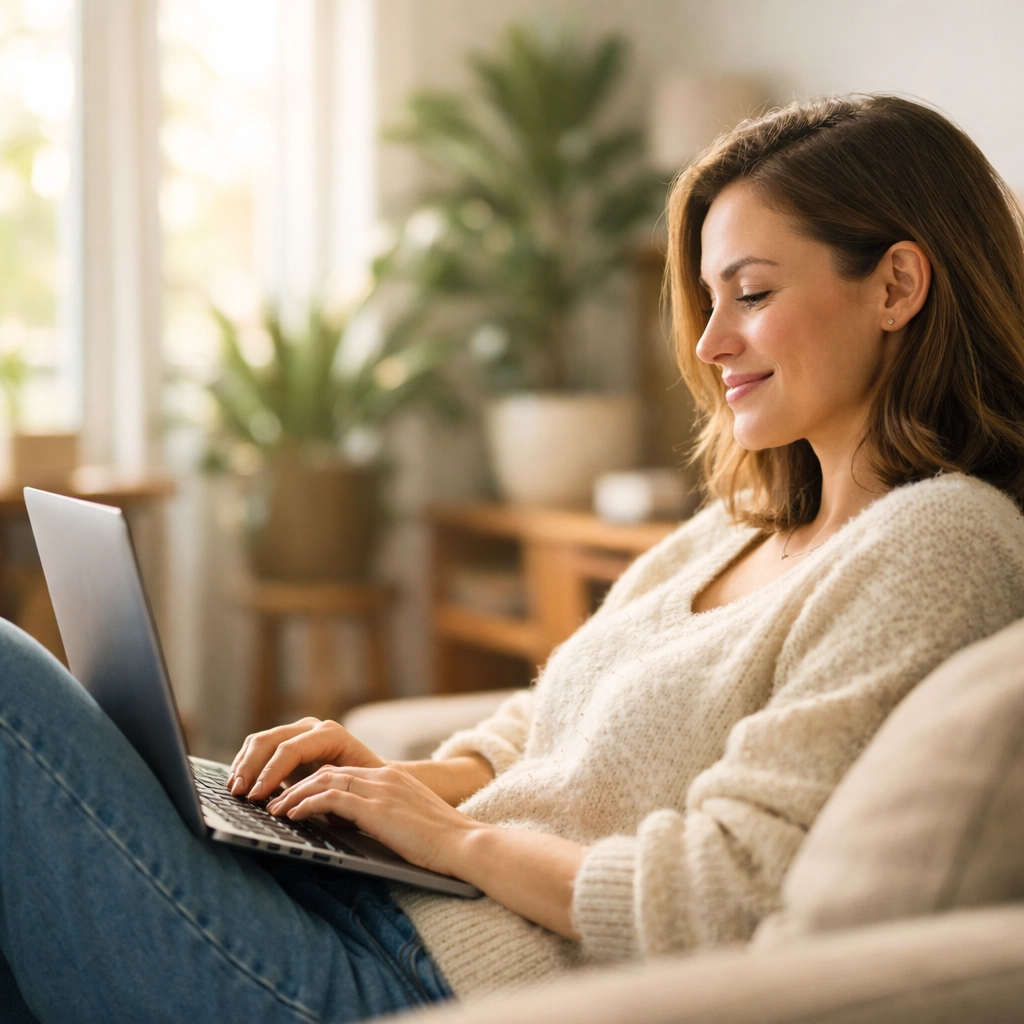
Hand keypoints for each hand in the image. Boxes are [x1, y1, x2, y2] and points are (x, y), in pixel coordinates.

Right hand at [228, 718, 385, 800]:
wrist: (372, 779)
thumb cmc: (365, 788)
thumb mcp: (350, 792)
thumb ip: (325, 795)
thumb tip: (297, 807)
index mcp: (330, 735)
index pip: (291, 749)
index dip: (270, 773)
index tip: (256, 796)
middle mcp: (312, 727)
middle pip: (270, 740)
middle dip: (251, 767)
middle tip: (238, 793)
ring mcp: (298, 731)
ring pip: (260, 741)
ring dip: (243, 765)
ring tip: (234, 790)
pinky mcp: (286, 742)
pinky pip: (258, 747)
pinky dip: (245, 764)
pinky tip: (238, 783)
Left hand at [266, 762, 481, 876]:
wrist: (466, 844)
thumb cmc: (443, 843)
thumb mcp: (410, 821)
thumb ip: (385, 816)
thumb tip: (355, 828)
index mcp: (393, 777)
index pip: (343, 772)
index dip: (315, 784)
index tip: (294, 798)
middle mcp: (384, 776)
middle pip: (328, 772)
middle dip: (297, 786)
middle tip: (275, 802)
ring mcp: (380, 789)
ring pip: (324, 781)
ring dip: (294, 795)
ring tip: (275, 810)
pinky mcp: (376, 807)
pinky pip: (331, 799)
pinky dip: (306, 805)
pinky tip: (292, 816)